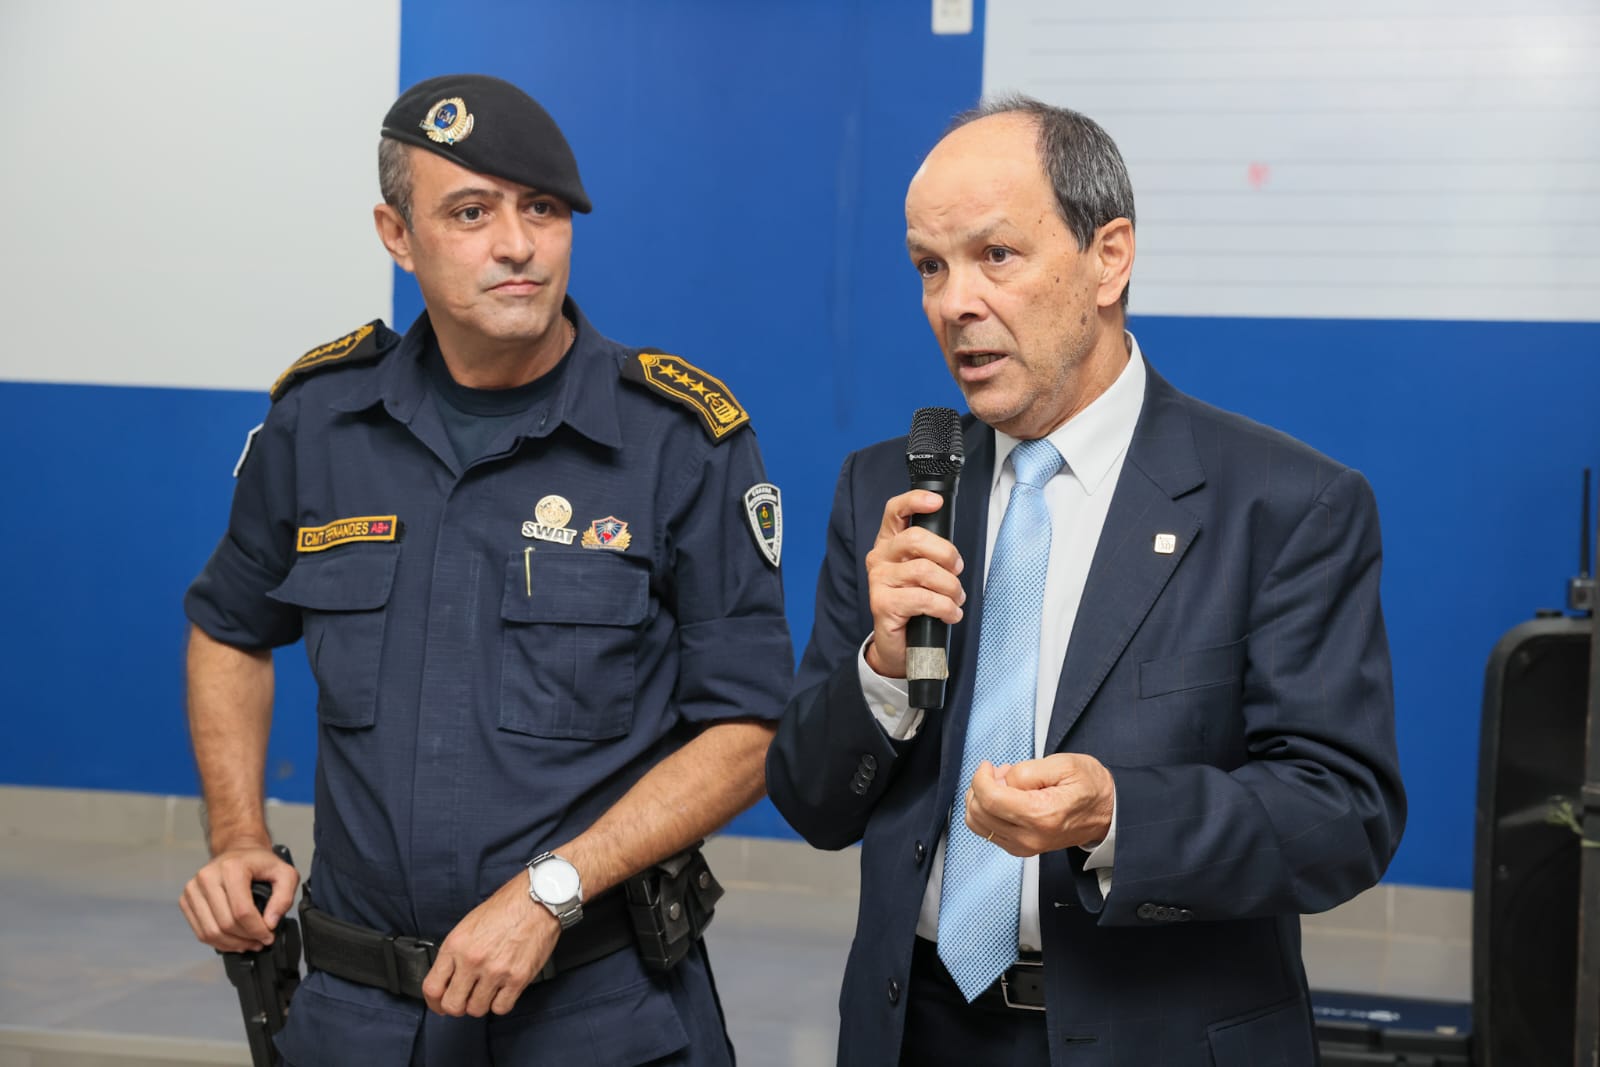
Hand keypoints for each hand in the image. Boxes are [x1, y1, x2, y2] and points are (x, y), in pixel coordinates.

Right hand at [179, 844, 297, 952]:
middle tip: (260, 941)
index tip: (268, 936)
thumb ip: (284, 897)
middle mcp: (207, 877)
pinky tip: (233, 940)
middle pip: (225, 924)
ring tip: (248, 943)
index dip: (257, 930)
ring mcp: (193, 889)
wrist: (238, 851)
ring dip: (232, 944)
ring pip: (210, 932)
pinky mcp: (186, 900)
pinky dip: (218, 942)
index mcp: (232, 868)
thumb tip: (270, 923)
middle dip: (246, 939)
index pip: (242, 911)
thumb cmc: (259, 863)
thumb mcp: (284, 873)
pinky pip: (200, 932)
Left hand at [422, 872, 558, 1016]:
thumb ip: (455, 954)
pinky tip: (502, 991)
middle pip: (452, 1005)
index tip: (439, 1005)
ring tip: (487, 990)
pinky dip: (500, 1003)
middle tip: (464, 1000)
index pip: (432, 987)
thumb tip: (448, 979)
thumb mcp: (468, 925)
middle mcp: (473, 960)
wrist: (537, 900)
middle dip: (457, 1007)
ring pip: (476, 1009)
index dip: (434, 1002)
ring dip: (480, 1004)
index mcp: (456, 945)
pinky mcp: (517, 978)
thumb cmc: (506, 908)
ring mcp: (495, 971)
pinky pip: (501, 1008)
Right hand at [863, 490, 965, 677]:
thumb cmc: (916, 605)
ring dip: (951, 587)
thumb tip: (953, 553)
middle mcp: (879, 558)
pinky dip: (945, 607)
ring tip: (956, 600)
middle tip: (958, 571)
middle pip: (915, 539)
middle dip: (947, 554)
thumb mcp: (924, 574)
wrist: (900, 646)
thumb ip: (932, 555)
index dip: (914, 501)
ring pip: (924, 571)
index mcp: (889, 543)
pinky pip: (924, 599)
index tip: (935, 502)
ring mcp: (878, 581)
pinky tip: (950, 614)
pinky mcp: (882, 604)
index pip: (895, 511)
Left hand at [964, 754, 1115, 857]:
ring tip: (1003, 785)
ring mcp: (1023, 847)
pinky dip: (987, 812)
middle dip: (981, 787)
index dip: (981, 777)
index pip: (990, 799)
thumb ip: (1026, 771)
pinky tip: (1005, 798)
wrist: (1107, 813)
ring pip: (977, 824)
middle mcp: (1029, 837)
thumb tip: (1000, 781)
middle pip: (978, 813)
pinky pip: (987, 831)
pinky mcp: (1020, 848)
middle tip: (1000, 773)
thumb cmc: (1089, 787)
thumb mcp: (1063, 764)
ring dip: (980, 800)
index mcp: (1041, 815)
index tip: (988, 766)